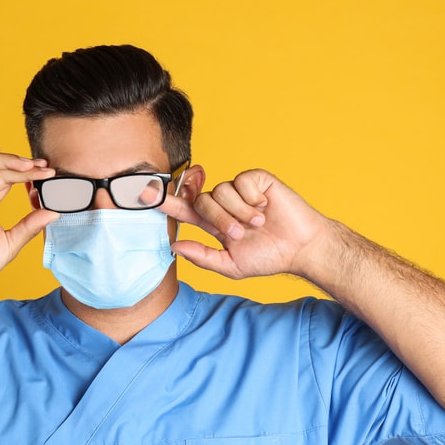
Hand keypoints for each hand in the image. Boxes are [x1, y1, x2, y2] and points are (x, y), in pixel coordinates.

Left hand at [161, 168, 329, 279]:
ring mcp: (239, 190)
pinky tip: (266, 206)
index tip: (143, 195)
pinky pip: (241, 181)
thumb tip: (174, 246)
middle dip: (218, 219)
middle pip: (202, 201)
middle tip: (239, 233)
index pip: (185, 210)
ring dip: (238, 211)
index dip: (166, 202)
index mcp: (215, 223)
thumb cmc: (269, 257)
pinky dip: (251, 198)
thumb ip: (203, 257)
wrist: (300, 248)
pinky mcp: (256, 179)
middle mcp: (224, 204)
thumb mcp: (231, 265)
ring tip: (259, 222)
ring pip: (220, 191)